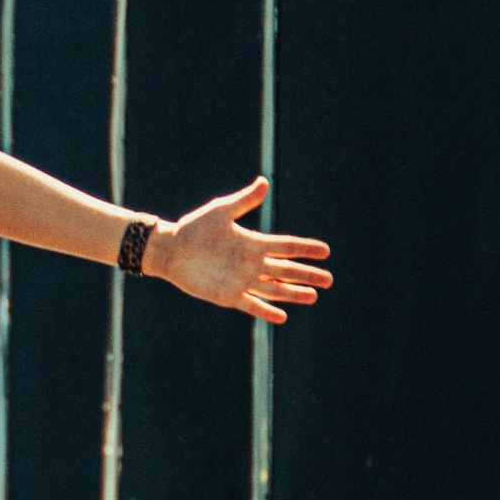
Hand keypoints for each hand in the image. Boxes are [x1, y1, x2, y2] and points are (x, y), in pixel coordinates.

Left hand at [154, 178, 330, 324]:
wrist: (170, 250)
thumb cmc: (193, 228)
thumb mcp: (220, 212)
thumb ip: (243, 201)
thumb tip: (264, 182)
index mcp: (253, 243)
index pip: (285, 246)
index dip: (305, 249)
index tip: (325, 250)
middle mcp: (252, 263)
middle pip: (286, 270)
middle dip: (307, 275)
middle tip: (329, 280)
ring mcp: (242, 280)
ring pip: (274, 289)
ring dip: (293, 294)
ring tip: (313, 297)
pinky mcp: (228, 295)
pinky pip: (252, 305)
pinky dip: (266, 311)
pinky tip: (282, 317)